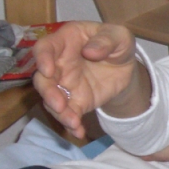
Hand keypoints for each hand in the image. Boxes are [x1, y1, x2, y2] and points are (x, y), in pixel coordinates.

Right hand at [33, 21, 146, 138]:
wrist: (125, 67)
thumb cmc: (117, 43)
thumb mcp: (119, 36)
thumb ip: (106, 40)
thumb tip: (90, 52)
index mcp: (66, 41)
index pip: (45, 47)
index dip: (42, 58)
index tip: (47, 70)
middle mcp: (59, 63)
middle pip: (43, 78)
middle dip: (48, 92)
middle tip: (59, 104)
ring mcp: (65, 84)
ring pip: (52, 99)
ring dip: (59, 112)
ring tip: (72, 122)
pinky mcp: (75, 101)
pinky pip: (69, 113)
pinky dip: (72, 124)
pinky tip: (79, 132)